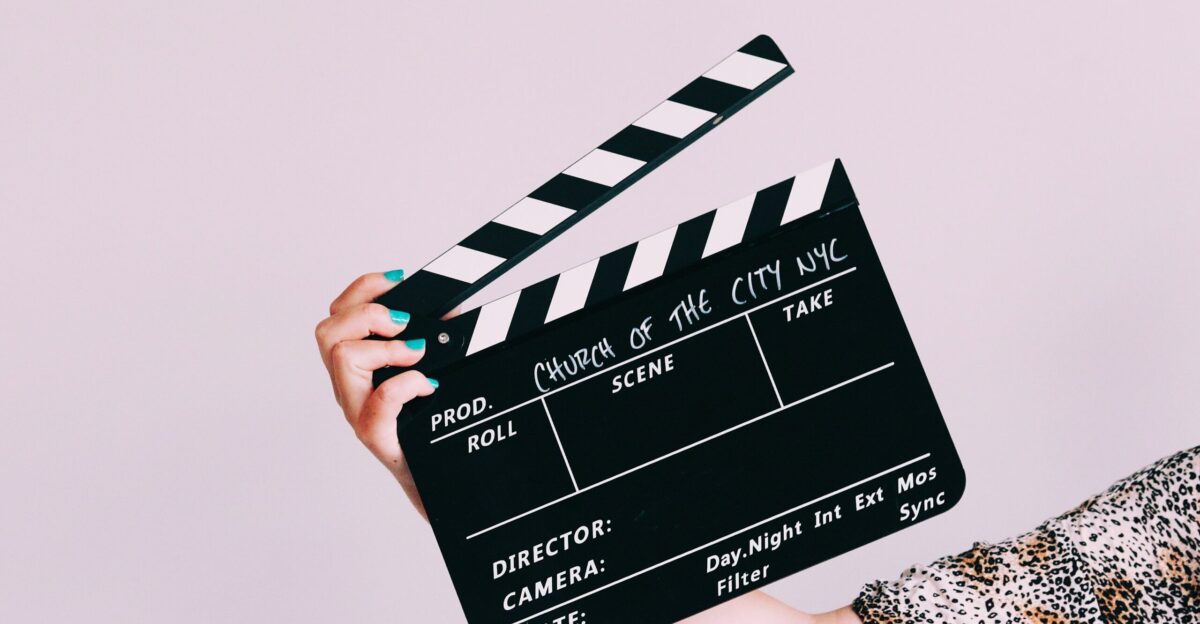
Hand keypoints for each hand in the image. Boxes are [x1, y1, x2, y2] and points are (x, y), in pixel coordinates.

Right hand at [315, 270, 441, 517]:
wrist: (442, 482)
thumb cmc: (434, 426)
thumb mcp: (436, 370)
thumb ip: (438, 338)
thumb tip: (452, 309)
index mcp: (358, 366)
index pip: (338, 314)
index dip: (364, 289)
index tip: (401, 280)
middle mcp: (349, 387)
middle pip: (327, 331)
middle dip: (367, 313)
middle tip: (405, 325)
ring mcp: (358, 412)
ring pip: (340, 358)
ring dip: (383, 346)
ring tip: (417, 354)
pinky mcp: (377, 438)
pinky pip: (376, 404)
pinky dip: (404, 384)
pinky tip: (429, 385)